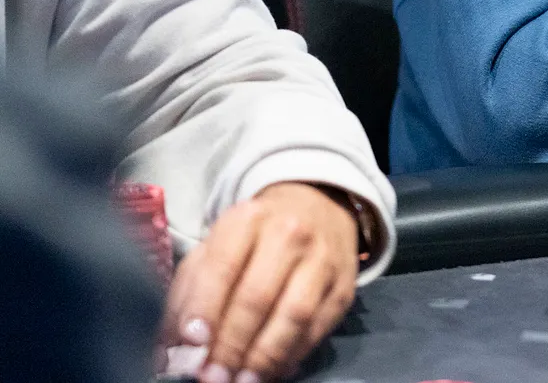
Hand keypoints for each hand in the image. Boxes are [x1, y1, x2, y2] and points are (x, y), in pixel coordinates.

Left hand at [164, 181, 359, 381]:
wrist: (316, 210)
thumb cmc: (252, 239)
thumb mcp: (213, 251)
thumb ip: (188, 297)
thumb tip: (174, 353)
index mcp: (247, 220)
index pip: (222, 268)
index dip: (205, 310)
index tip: (192, 346)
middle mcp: (290, 234)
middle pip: (257, 297)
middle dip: (231, 345)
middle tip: (212, 377)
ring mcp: (322, 260)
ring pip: (295, 315)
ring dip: (264, 356)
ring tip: (242, 381)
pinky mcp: (344, 286)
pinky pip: (318, 328)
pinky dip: (292, 356)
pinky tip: (271, 371)